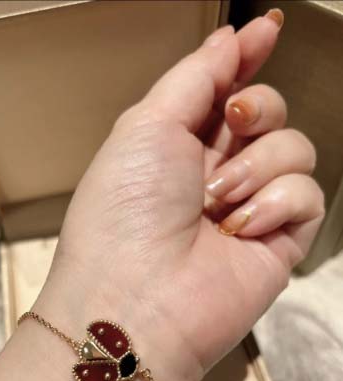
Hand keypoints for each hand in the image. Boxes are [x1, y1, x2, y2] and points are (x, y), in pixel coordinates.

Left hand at [40, 13, 323, 380]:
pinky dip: (274, 205)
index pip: (226, 90)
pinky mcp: (279, 242)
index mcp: (179, 145)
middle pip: (269, 113)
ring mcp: (250, 208)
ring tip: (217, 205)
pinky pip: (307, 195)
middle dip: (258, 107)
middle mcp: (217, 173)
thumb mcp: (146, 127)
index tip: (268, 29)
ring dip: (256, 168)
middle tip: (236, 122)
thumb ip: (195, 76)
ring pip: (295, 150)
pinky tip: (239, 230)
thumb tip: (234, 36)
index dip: (247, 58)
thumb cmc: (125, 211)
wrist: (136, 300)